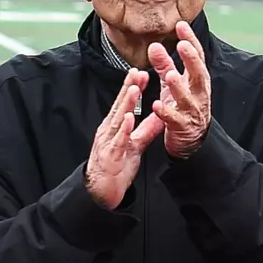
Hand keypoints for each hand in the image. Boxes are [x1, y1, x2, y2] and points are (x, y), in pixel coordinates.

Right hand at [86, 67, 164, 209]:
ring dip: (126, 104)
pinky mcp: (110, 155)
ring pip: (118, 120)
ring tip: (134, 89)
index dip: (132, 87)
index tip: (140, 72)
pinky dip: (123, 129)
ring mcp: (108, 142)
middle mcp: (109, 130)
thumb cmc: (117, 166)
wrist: (102, 190)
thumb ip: (147, 129)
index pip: (124, 103)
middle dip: (129, 88)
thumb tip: (160, 116)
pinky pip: (118, 140)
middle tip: (137, 72)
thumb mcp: (136, 144)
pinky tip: (128, 118)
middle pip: (120, 106)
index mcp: (115, 126)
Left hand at [142, 21, 211, 158]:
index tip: (181, 25)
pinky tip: (157, 105)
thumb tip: (154, 45)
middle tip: (182, 45)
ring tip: (169, 75)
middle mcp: (198, 94)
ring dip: (178, 86)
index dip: (190, 41)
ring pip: (188, 98)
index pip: (197, 57)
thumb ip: (164, 65)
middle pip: (199, 75)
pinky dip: (166, 113)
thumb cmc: (181, 108)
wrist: (191, 141)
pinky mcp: (183, 128)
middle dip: (191, 60)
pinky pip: (175, 120)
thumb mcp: (173, 84)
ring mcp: (192, 111)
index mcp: (197, 81)